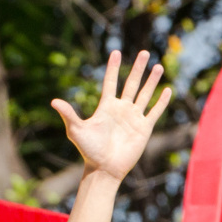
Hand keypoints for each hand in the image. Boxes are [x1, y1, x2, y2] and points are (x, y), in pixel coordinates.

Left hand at [50, 50, 170, 183]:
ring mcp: (134, 118)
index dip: (113, 68)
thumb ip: (69, 114)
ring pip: (144, 94)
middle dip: (138, 68)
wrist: (104, 169)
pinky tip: (168, 90)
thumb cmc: (89, 151)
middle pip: (131, 84)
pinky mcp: (144, 128)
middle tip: (144, 52)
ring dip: (152, 81)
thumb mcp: (76, 130)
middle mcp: (121, 109)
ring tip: (158, 66)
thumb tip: (53, 101)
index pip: (110, 82)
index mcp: (106, 107)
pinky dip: (161, 102)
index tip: (115, 52)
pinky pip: (154, 112)